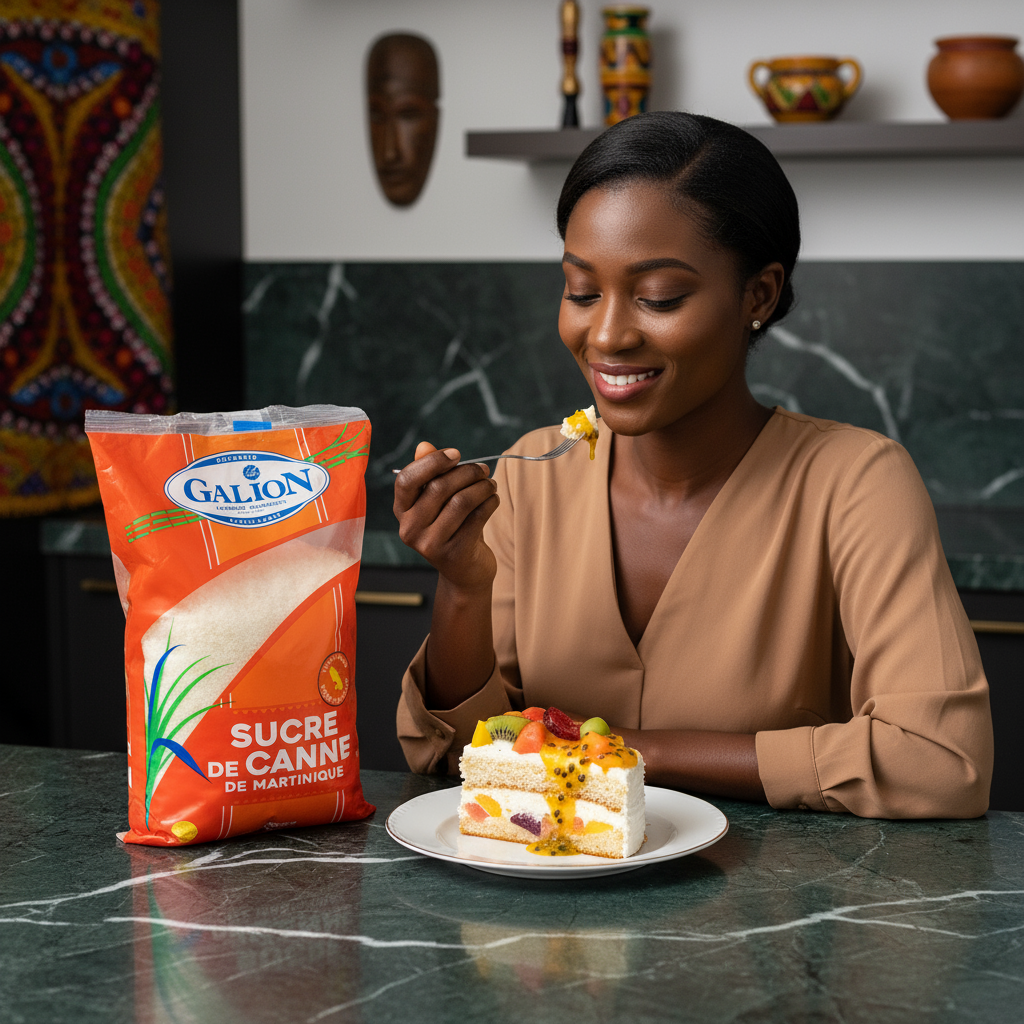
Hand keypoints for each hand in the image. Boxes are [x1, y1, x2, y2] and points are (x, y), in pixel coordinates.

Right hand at [393, 441, 499, 592]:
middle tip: (483, 470)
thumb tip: (423, 445)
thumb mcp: (438, 501)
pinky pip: (477, 517)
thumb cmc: (452, 527)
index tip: (456, 454)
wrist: (465, 571)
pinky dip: (490, 502)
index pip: (406, 480)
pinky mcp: (454, 554)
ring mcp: (430, 544)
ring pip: (461, 502)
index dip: (432, 462)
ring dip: (482, 487)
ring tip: (491, 484)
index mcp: (402, 510)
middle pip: (439, 488)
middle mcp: (410, 529)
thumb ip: (430, 473)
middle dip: (467, 472)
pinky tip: (494, 499)